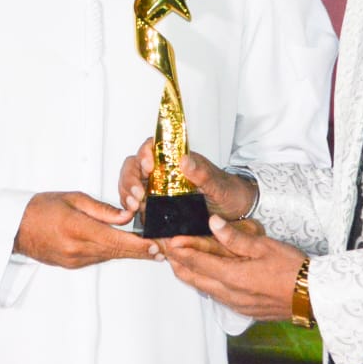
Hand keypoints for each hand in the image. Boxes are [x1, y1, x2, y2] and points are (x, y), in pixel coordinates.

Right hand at [14, 191, 156, 268]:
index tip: (156, 247)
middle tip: (162, 251)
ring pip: (109, 256)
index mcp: (78, 229)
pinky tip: (122, 247)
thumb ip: (103, 210)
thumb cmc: (42, 208)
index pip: (116, 240)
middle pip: (117, 252)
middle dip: (141, 252)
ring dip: (127, 252)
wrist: (16, 227)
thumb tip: (127, 216)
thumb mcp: (74, 199)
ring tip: (148, 248)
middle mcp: (77, 249)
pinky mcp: (73, 264)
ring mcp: (75, 260)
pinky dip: (111, 252)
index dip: (139, 246)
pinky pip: (98, 258)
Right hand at [118, 138, 256, 222]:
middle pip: (134, 166)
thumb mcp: (219, 184)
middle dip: (130, 179)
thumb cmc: (229, 192)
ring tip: (134, 207)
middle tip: (138, 195)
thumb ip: (202, 173)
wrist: (235, 212)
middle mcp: (163, 172)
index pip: (151, 148)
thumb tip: (184, 160)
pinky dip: (129, 207)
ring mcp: (158, 189)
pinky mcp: (156, 207)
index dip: (144, 153)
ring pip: (131, 184)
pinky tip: (132, 215)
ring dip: (127, 193)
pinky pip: (136, 203)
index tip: (148, 167)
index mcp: (176, 161)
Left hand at [165, 216, 307, 321]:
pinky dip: (205, 284)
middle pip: (193, 278)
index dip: (180, 249)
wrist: (315, 297)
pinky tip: (206, 277)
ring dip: (189, 274)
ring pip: (203, 289)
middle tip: (166, 250)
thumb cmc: (293, 269)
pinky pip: (216, 296)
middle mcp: (230, 294)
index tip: (167, 240)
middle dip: (177, 263)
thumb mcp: (265, 246)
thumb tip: (213, 223)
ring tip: (179, 261)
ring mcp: (236, 304)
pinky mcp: (244, 310)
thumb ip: (235, 237)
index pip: (197, 261)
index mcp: (233, 276)